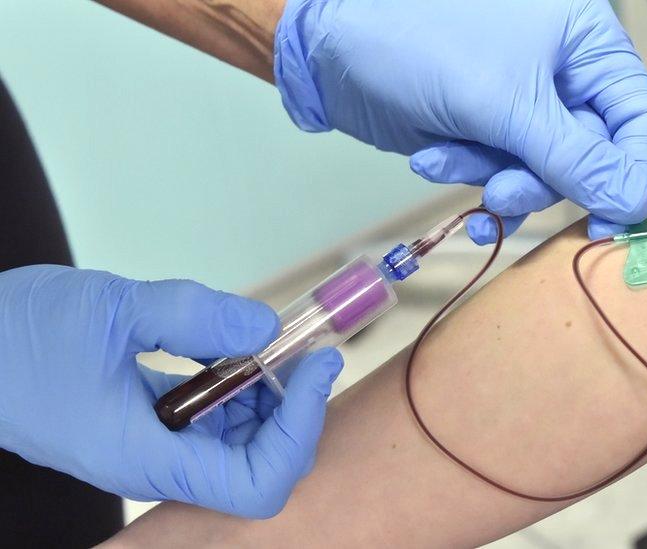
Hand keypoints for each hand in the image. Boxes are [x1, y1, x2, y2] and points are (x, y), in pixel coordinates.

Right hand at [0, 265, 342, 518]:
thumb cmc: (20, 336)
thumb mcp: (112, 309)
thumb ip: (195, 316)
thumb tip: (267, 327)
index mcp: (145, 458)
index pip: (256, 482)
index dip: (299, 430)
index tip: (315, 367)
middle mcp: (155, 467)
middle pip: (258, 466)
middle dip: (293, 411)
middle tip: (303, 351)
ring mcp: (152, 451)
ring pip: (238, 445)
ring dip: (267, 399)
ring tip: (271, 345)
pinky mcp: (147, 429)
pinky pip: (211, 424)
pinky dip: (236, 390)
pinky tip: (230, 350)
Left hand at [274, 0, 646, 240]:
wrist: (330, 48)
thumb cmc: (422, 45)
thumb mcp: (505, 104)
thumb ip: (573, 157)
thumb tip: (635, 203)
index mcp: (586, 43)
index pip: (641, 117)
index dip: (633, 173)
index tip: (612, 222)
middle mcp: (563, 74)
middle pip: (591, 155)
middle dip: (540, 179)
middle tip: (500, 193)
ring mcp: (522, 106)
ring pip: (542, 173)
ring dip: (497, 180)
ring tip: (447, 161)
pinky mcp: (486, 131)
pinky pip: (502, 173)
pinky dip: (471, 175)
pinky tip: (433, 160)